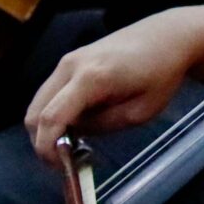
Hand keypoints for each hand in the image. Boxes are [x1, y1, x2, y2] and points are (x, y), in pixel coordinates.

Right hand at [24, 9, 203, 162]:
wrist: (168, 36)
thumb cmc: (162, 74)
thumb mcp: (140, 112)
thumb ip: (103, 126)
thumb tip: (75, 134)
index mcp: (90, 78)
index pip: (51, 117)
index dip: (46, 147)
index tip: (58, 167)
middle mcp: (70, 66)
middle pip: (34, 111)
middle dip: (43, 140)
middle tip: (65, 159)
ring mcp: (67, 60)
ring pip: (39, 102)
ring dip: (48, 126)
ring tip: (75, 140)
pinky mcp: (70, 60)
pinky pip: (50, 92)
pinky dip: (54, 111)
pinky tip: (79, 120)